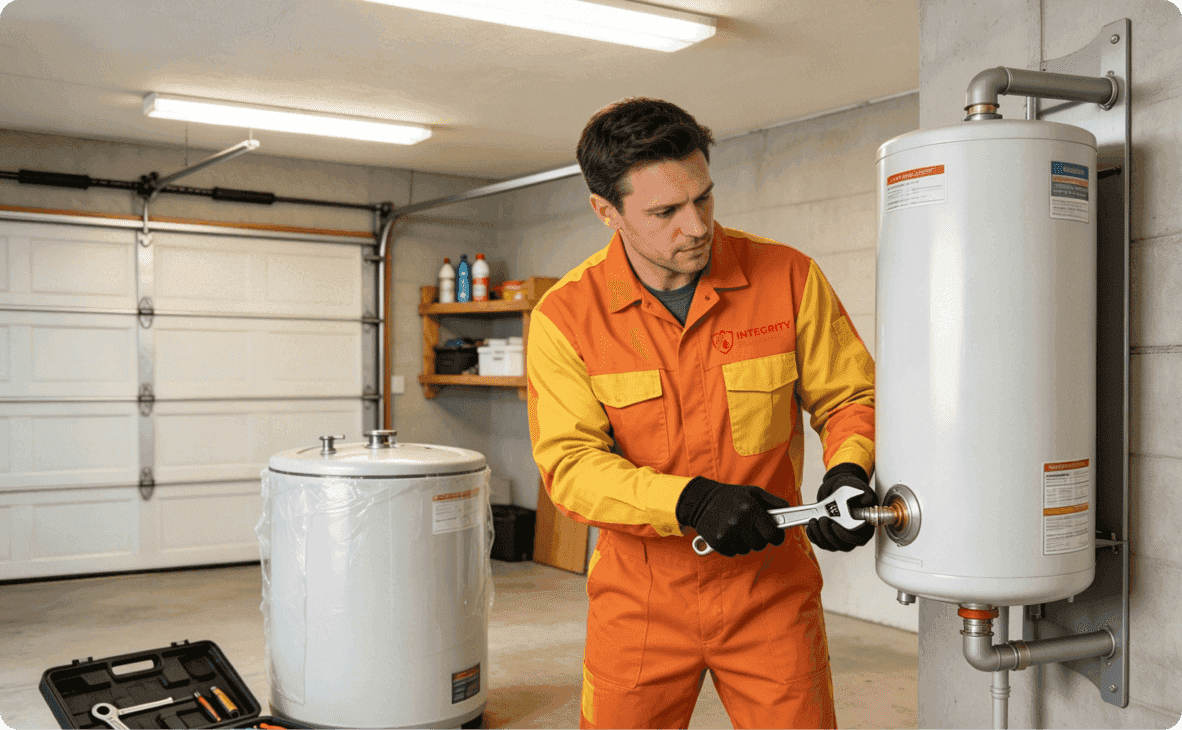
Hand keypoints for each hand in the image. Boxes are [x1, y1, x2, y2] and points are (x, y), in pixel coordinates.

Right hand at [676, 477, 790, 556]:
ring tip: (737, 528)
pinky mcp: (718, 543)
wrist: (701, 500)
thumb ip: (773, 502)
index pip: (773, 534)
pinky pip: (734, 552)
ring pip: (747, 549)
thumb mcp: (753, 493)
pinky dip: (733, 546)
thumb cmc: (729, 496)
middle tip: (751, 527)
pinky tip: (728, 533)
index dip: (776, 535)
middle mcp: (739, 522)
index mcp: (750, 509)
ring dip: (745, 542)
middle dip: (759, 538)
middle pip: (760, 544)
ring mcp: (727, 534)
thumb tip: (789, 510)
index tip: (775, 534)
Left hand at [806, 463, 876, 551]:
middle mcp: (853, 536)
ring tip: (814, 521)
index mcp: (865, 528)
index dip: (844, 535)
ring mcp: (841, 538)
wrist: (838, 489)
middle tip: (823, 520)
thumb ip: (864, 496)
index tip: (834, 525)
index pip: (858, 540)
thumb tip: (865, 501)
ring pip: (830, 546)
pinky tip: (810, 526)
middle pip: (842, 546)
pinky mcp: (828, 537)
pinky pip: (820, 543)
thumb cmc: (850, 490)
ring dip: (819, 535)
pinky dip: (813, 536)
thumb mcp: (859, 490)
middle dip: (828, 534)